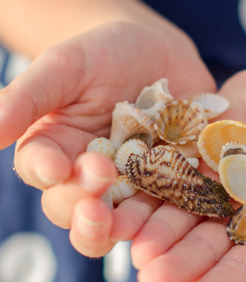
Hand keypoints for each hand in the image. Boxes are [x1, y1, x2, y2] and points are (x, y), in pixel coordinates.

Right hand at [0, 21, 215, 255]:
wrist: (155, 53)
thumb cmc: (101, 55)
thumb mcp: (64, 67)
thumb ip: (28, 97)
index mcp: (55, 153)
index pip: (43, 172)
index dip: (47, 172)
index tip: (55, 166)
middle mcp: (90, 180)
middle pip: (79, 211)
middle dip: (85, 210)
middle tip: (95, 198)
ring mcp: (133, 187)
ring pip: (123, 223)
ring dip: (124, 227)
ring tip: (128, 224)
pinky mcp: (171, 185)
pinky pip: (173, 206)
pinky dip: (176, 214)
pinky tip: (182, 210)